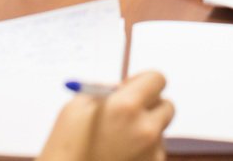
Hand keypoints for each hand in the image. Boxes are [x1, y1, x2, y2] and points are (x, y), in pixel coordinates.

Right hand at [38, 72, 173, 160]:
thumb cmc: (66, 147)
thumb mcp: (77, 107)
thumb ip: (106, 92)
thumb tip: (124, 87)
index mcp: (126, 106)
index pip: (157, 79)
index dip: (143, 81)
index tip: (132, 87)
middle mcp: (145, 129)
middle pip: (166, 106)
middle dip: (150, 105)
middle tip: (129, 112)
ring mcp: (152, 153)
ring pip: (160, 131)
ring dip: (145, 130)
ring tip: (117, 141)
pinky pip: (155, 152)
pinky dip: (143, 151)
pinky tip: (120, 155)